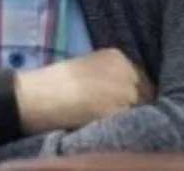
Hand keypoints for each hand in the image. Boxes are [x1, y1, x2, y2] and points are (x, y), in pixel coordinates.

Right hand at [14, 48, 153, 134]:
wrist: (38, 96)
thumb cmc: (55, 83)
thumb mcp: (86, 67)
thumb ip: (108, 74)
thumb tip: (122, 91)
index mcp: (116, 56)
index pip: (140, 77)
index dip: (135, 92)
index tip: (128, 102)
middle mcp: (126, 70)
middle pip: (145, 92)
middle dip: (137, 104)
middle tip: (124, 115)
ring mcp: (125, 91)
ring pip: (141, 109)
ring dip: (133, 116)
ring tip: (117, 122)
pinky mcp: (119, 111)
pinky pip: (132, 122)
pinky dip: (126, 126)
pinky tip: (112, 128)